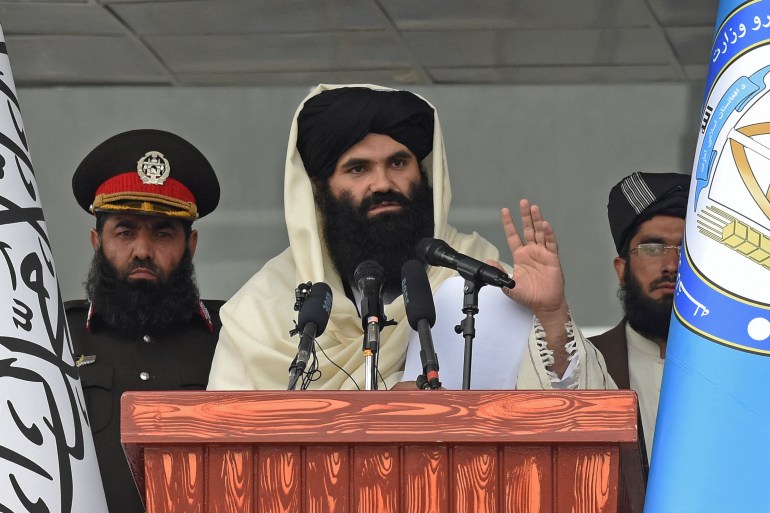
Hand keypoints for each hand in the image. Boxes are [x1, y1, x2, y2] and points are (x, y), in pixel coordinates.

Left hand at [497, 199, 566, 318]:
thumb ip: (498, 271)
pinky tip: (545, 225)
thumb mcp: (508, 284)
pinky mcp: (552, 258)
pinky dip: (548, 233)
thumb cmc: (527, 295)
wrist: (543, 304)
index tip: (505, 211)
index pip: (513, 235)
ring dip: (537, 220)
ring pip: (539, 233)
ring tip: (533, 208)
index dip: (509, 223)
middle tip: (523, 202)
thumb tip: (488, 261)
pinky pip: (551, 243)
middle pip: (528, 229)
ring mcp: (542, 253)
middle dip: (525, 216)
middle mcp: (531, 252)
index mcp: (520, 256)